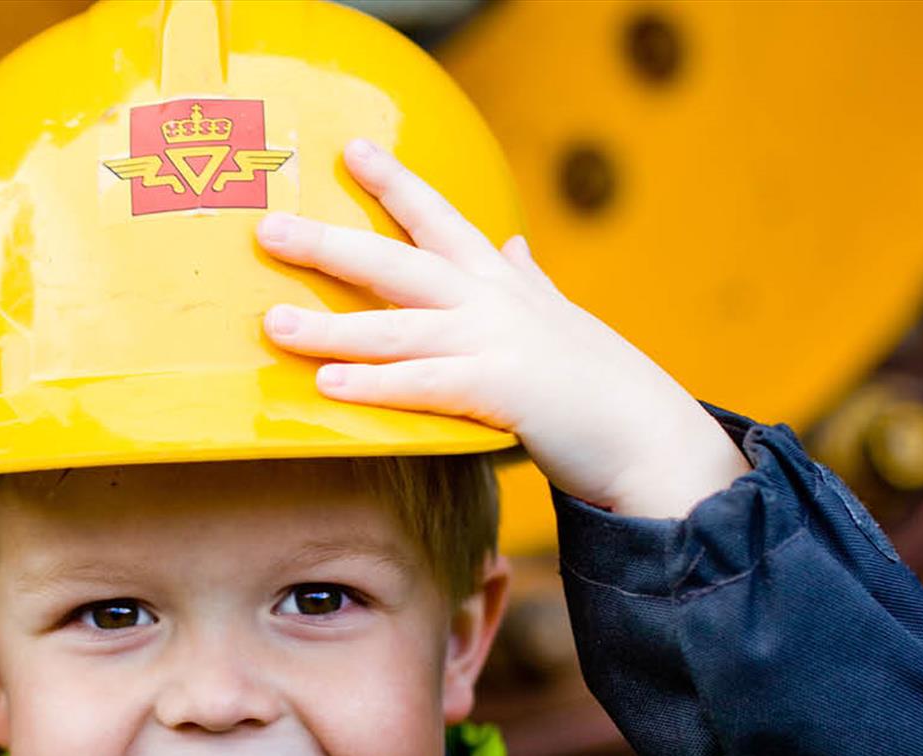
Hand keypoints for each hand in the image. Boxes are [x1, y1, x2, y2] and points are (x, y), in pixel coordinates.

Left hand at [254, 139, 747, 518]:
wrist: (652, 440)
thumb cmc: (601, 385)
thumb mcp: (561, 319)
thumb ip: (530, 281)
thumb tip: (516, 244)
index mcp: (503, 282)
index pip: (441, 221)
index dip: (396, 183)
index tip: (353, 149)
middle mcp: (493, 303)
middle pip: (398, 264)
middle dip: (331, 243)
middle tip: (269, 227)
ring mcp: (496, 344)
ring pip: (398, 328)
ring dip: (331, 327)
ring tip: (273, 323)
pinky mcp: (500, 393)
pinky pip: (424, 386)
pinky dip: (375, 385)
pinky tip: (328, 388)